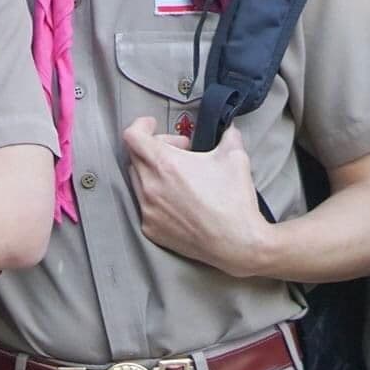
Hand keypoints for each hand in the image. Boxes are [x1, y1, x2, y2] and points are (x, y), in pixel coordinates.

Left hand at [123, 118, 273, 277]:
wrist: (237, 243)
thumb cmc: (234, 200)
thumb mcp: (235, 158)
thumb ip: (228, 136)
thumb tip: (229, 128)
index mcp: (164, 164)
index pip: (133, 136)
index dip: (141, 126)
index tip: (152, 125)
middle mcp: (149, 187)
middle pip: (136, 156)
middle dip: (155, 148)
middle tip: (180, 152)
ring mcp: (147, 210)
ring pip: (137, 180)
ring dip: (153, 172)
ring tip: (180, 177)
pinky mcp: (150, 229)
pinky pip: (144, 205)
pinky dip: (156, 197)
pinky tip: (178, 200)